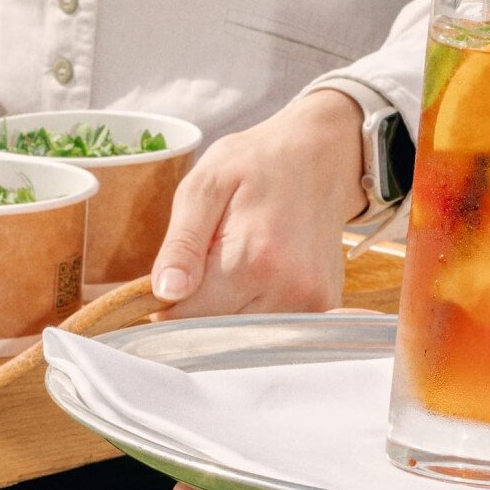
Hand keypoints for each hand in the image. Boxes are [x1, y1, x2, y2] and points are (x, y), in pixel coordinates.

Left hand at [149, 89, 365, 317]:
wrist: (321, 155)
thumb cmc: (257, 164)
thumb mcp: (204, 186)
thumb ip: (182, 243)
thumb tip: (166, 293)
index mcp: (253, 259)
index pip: (190, 317)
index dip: (168, 307)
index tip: (165, 287)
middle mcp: (289, 289)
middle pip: (218, 332)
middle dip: (200, 308)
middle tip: (202, 266)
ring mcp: (313, 301)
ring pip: (245, 334)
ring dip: (229, 310)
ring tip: (234, 264)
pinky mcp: (324, 305)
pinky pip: (273, 326)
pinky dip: (255, 308)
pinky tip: (258, 273)